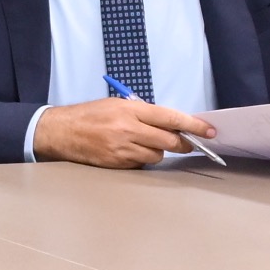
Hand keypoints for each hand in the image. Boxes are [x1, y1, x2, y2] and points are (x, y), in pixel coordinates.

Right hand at [32, 98, 214, 168]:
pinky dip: (141, 159)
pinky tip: (129, 151)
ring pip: (157, 156)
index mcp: (130, 110)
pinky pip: (141, 164)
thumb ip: (143, 113)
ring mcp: (123, 149)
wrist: (60, 132)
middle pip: (169, 142)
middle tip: (187, 143)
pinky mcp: (117, 164)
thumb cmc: (89, 115)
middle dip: (182, 143)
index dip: (194, 125)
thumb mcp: (116, 104)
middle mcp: (128, 130)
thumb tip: (171, 124)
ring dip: (158, 152)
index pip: (170, 118)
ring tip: (143, 143)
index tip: (210, 131)